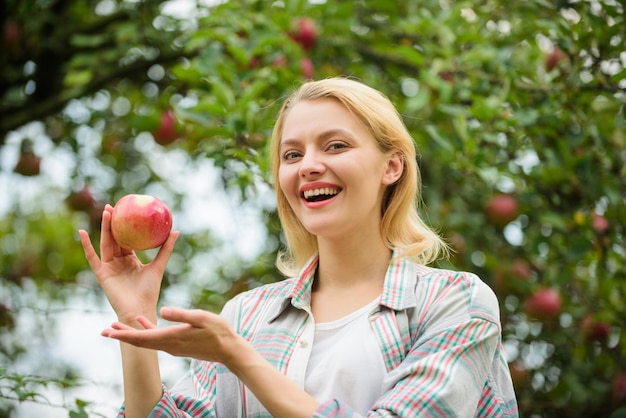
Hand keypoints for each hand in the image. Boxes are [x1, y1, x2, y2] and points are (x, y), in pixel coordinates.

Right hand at [79, 204, 178, 324]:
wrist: (139, 309)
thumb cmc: (149, 291)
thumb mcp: (158, 266)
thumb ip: (166, 249)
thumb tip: (176, 230)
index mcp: (131, 259)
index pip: (126, 238)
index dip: (125, 225)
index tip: (125, 209)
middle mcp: (119, 261)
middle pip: (114, 238)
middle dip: (112, 222)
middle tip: (112, 205)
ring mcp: (109, 267)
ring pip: (105, 243)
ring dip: (104, 228)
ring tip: (105, 212)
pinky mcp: (101, 274)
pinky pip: (92, 257)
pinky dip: (86, 246)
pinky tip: (81, 233)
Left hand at [101, 307, 240, 362]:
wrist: (229, 350)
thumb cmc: (218, 332)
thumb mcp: (201, 318)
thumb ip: (181, 314)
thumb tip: (162, 310)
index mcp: (171, 337)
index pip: (142, 338)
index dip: (124, 335)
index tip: (109, 333)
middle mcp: (168, 344)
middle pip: (139, 341)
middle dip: (121, 336)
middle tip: (104, 331)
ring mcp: (172, 345)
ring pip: (146, 340)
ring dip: (130, 334)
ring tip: (116, 326)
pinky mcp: (177, 343)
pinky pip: (156, 337)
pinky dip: (146, 330)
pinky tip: (142, 320)